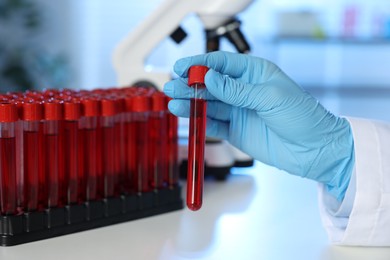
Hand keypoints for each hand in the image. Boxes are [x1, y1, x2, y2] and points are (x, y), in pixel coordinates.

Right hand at [164, 51, 354, 199]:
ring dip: (191, 103)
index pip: (221, 63)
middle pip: (210, 84)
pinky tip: (188, 117)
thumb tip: (210, 78)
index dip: (200, 64)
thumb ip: (237, 89)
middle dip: (190, 84)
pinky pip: (213, 124)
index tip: (182, 67)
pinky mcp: (235, 131)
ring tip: (174, 102)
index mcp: (255, 73)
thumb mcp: (270, 97)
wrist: (314, 150)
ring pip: (209, 104)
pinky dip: (200, 121)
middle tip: (172, 86)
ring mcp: (238, 111)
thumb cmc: (302, 117)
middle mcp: (244, 90)